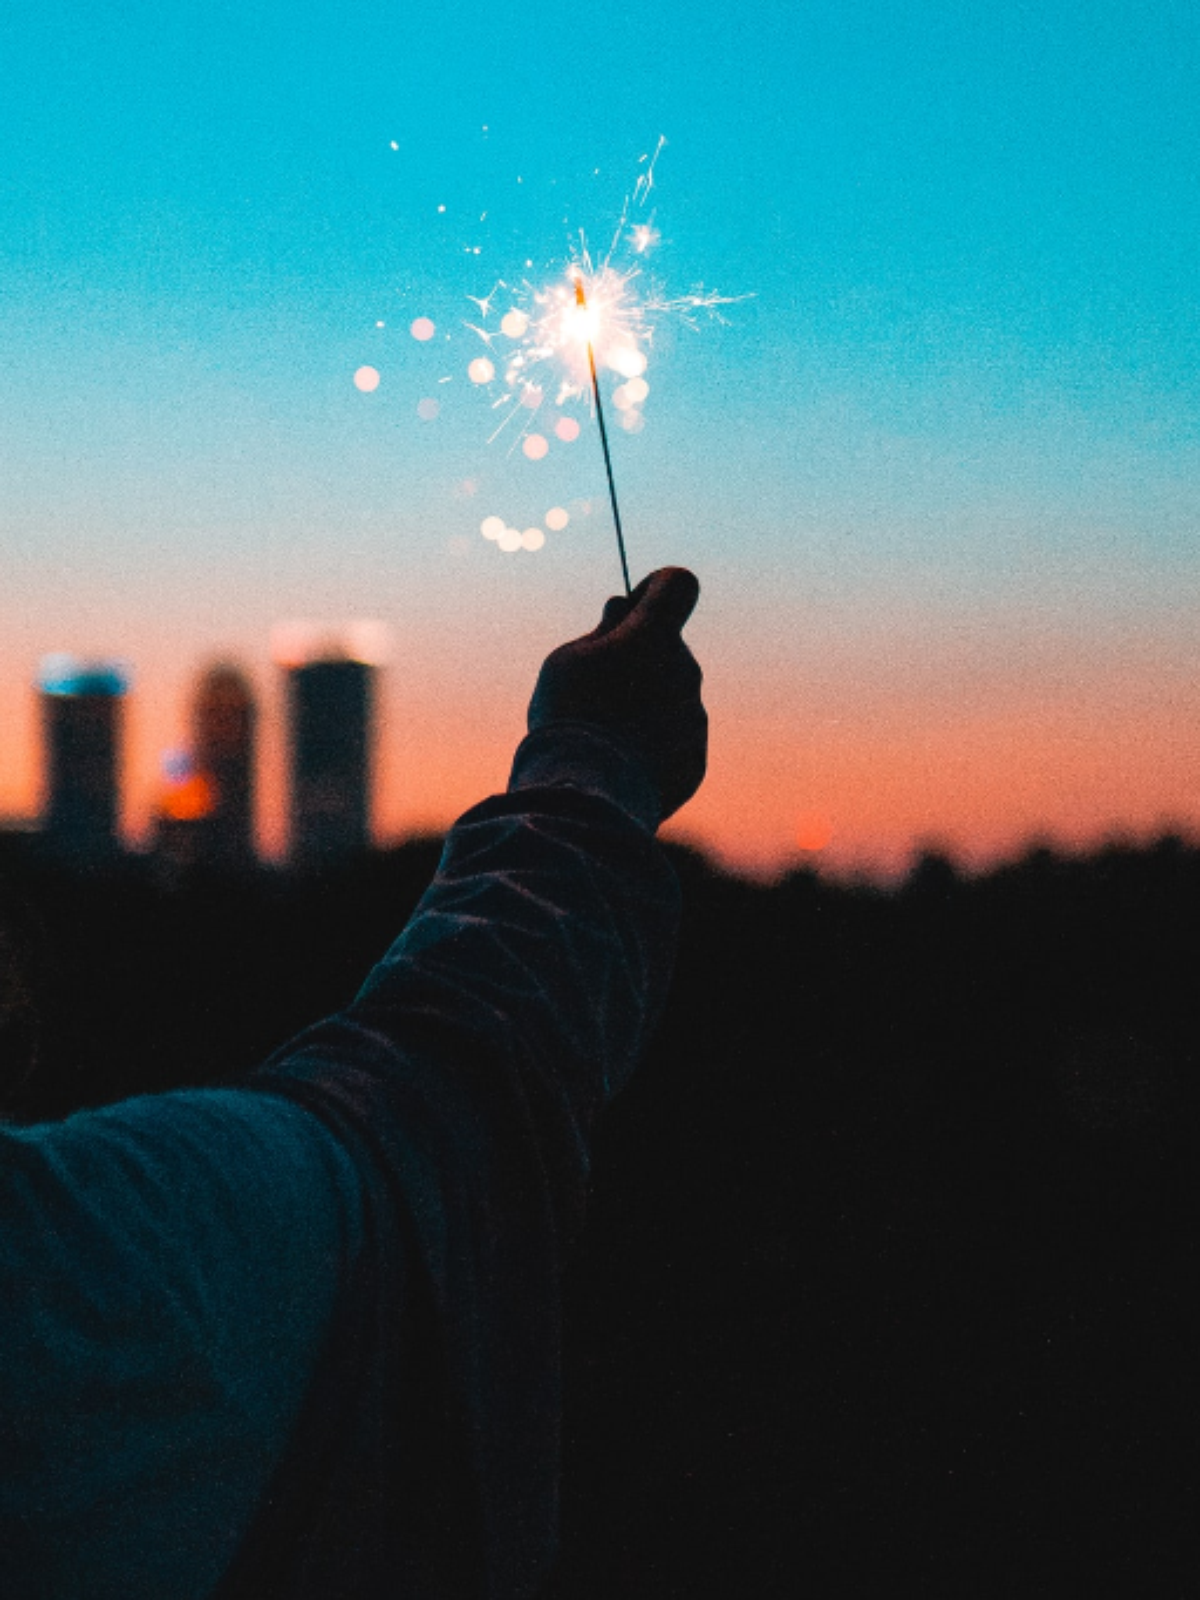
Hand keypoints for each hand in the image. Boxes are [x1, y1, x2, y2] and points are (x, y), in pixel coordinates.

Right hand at [527, 567, 706, 821]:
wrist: (587, 794)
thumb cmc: (569, 715)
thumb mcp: (567, 660)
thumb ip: (602, 632)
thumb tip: (620, 609)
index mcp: (655, 636)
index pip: (677, 585)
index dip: (654, 590)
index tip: (630, 610)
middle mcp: (687, 673)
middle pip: (669, 650)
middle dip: (641, 660)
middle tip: (597, 688)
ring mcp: (695, 720)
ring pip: (673, 699)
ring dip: (645, 707)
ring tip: (604, 737)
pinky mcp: (694, 762)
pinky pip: (675, 743)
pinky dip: (652, 748)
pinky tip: (619, 764)